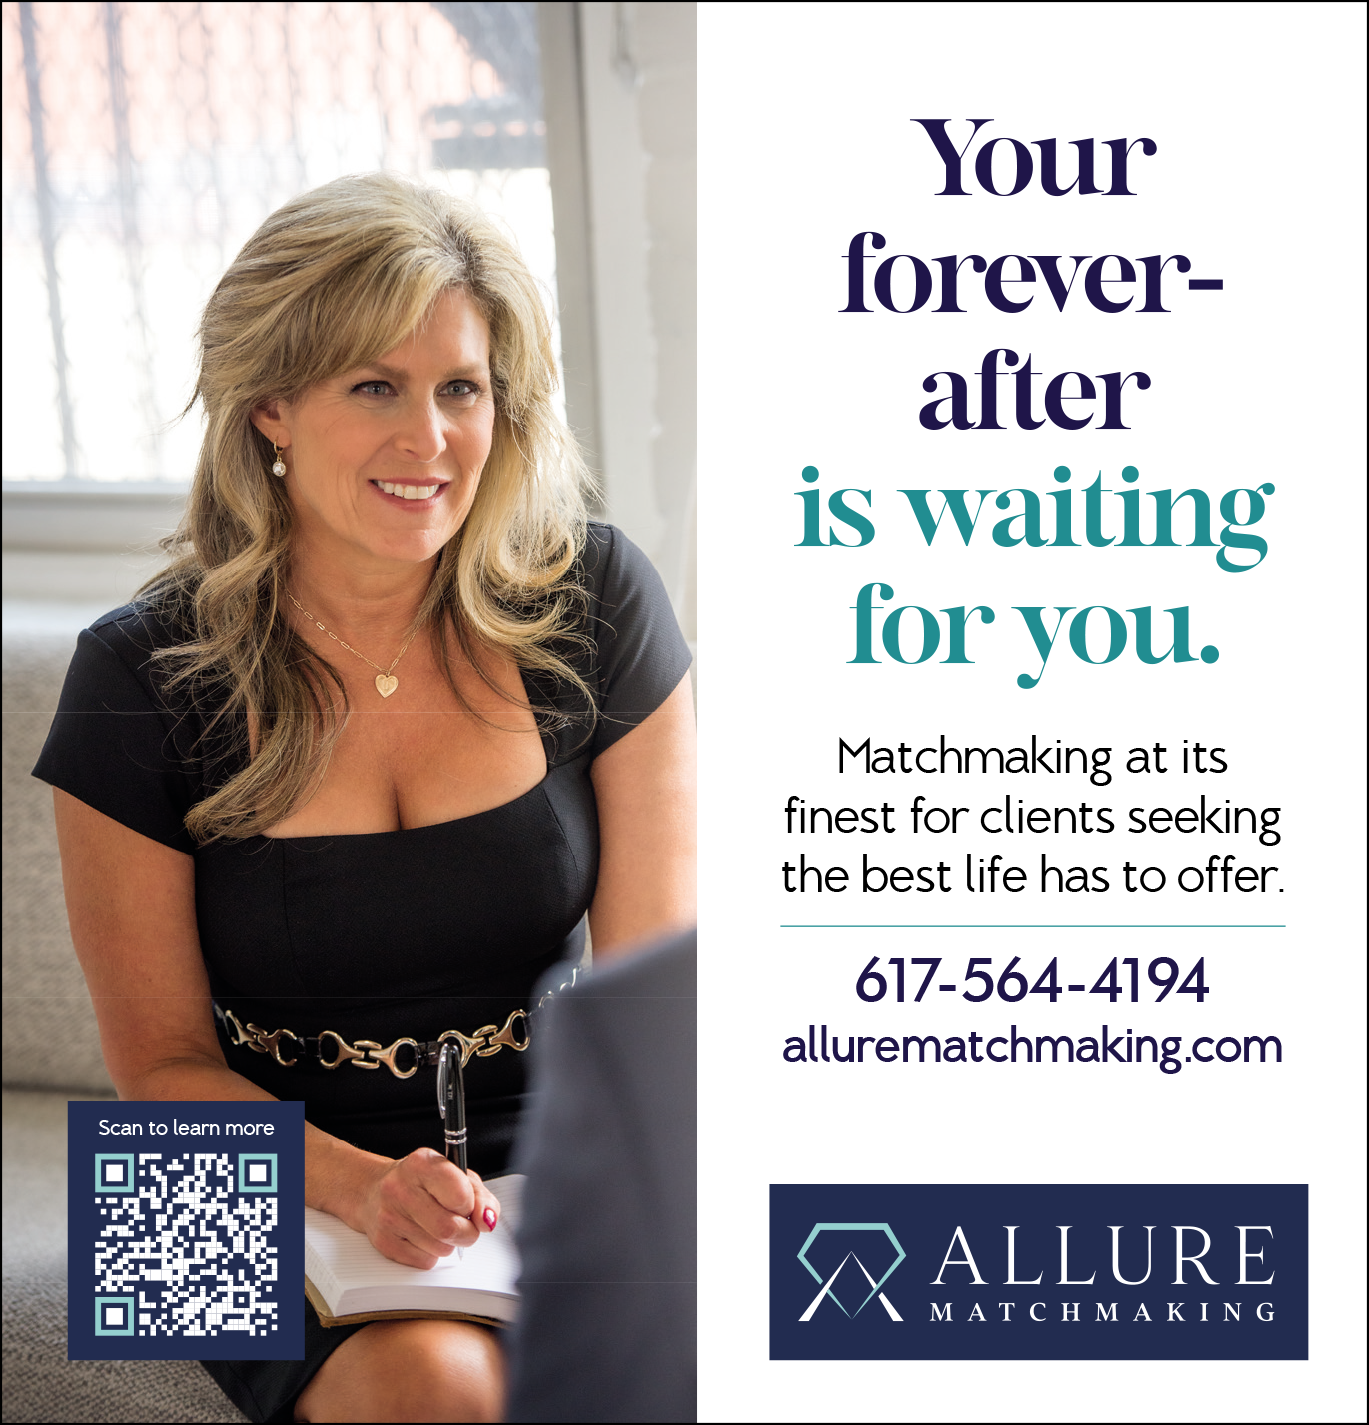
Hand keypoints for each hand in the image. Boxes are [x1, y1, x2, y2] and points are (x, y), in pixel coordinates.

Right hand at [356, 1149, 501, 1268]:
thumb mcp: (455, 1175)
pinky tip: (422, 1235)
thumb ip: (480, 1196)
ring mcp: (389, 1216)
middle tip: (463, 1224)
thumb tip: (488, 1220)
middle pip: (449, 1228)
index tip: (467, 1204)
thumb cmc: (421, 1182)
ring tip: (438, 1225)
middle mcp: (401, 1187)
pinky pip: (425, 1261)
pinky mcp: (383, 1241)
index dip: (471, 1205)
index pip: (460, 1195)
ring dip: (449, 1243)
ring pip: (440, 1249)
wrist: (373, 1190)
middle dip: (466, 1232)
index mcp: (422, 1163)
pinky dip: (431, 1253)